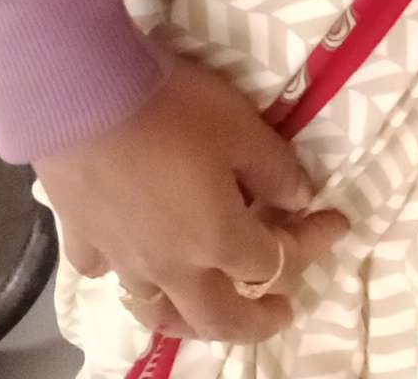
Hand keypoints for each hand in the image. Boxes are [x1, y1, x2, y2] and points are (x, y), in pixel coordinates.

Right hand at [40, 52, 349, 345]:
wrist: (82, 95)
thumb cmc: (171, 107)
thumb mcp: (240, 126)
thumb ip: (274, 168)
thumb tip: (300, 199)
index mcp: (216, 241)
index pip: (277, 261)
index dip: (312, 242)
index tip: (336, 221)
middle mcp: (170, 266)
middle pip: (217, 318)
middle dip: (255, 323)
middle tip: (280, 315)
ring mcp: (121, 259)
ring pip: (157, 311)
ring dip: (188, 317)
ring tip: (203, 309)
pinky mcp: (81, 238)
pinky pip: (104, 271)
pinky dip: (121, 273)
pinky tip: (126, 260)